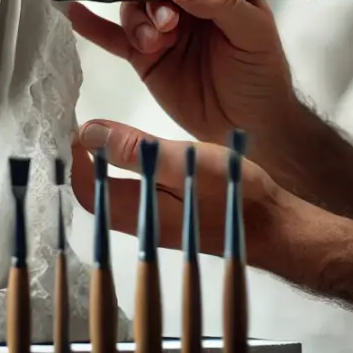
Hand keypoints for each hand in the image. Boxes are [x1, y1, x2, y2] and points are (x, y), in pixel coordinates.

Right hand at [66, 0, 296, 144]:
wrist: (250, 125)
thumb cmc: (261, 74)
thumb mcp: (255, 35)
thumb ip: (223, 4)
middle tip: (168, 26)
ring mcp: (163, 23)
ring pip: (132, 2)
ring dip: (137, 20)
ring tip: (154, 46)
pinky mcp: (143, 54)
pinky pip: (112, 35)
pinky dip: (92, 25)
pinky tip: (74, 14)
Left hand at [69, 119, 308, 270]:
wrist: (275, 226)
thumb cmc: (236, 195)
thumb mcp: (187, 162)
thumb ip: (137, 149)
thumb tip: (90, 134)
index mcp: (139, 214)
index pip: (86, 189)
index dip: (77, 158)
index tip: (80, 126)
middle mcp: (142, 224)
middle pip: (98, 194)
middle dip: (88, 160)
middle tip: (92, 125)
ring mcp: (158, 223)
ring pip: (118, 194)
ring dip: (109, 165)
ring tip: (112, 132)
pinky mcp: (174, 217)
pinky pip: (139, 194)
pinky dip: (132, 171)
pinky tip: (145, 152)